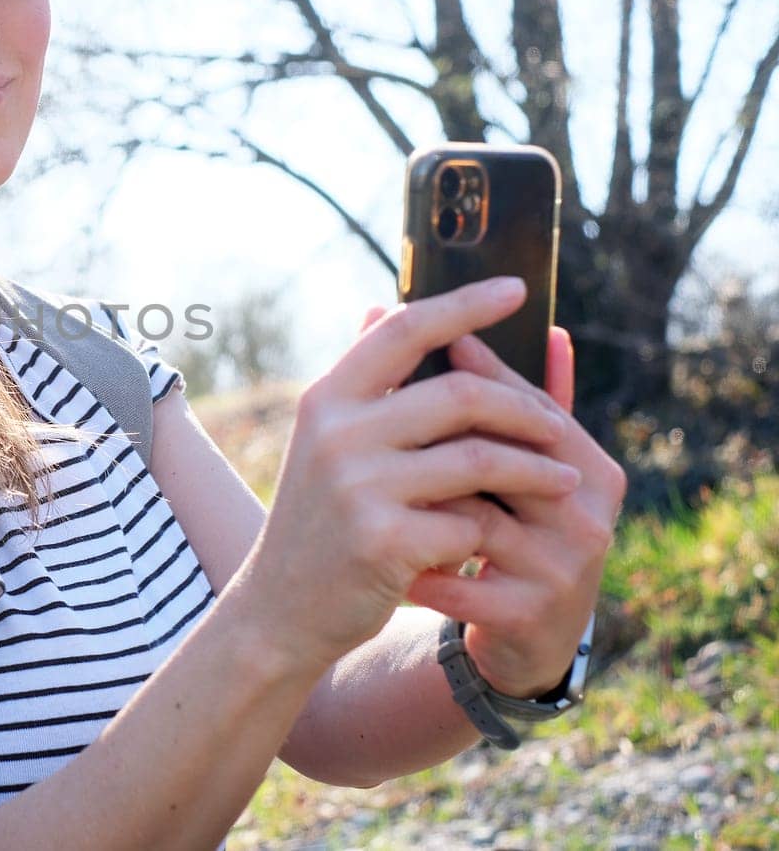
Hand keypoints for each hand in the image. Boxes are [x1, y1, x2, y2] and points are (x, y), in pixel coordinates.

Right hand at [238, 277, 582, 674]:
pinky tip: (488, 542)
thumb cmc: (320, 518)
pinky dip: (487, 531)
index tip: (518, 289)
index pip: (405, 330)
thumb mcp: (325, 441)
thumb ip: (362, 381)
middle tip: (559, 427)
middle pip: (461, 394)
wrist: (280, 608)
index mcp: (327, 398)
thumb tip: (382, 306)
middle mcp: (337, 433)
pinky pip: (469, 523)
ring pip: (478, 459)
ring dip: (535, 471)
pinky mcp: (382, 542)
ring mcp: (357, 487)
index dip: (465, 306)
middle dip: (525, 409)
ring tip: (565, 481)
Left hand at [404, 326, 626, 698]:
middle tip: (376, 425)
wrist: (525, 640)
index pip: (529, 406)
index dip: (476, 376)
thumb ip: (490, 401)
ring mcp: (564, 565)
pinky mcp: (531, 613)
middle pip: (504, 456)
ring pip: (476, 517)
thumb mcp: (508, 470)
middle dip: (437, 441)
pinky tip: (386, 566)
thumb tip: (445, 323)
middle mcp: (587, 512)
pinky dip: (418, 573)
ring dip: (420, 508)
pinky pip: (460, 584)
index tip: (423, 351)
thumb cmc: (510, 533)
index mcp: (589, 466)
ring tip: (373, 494)